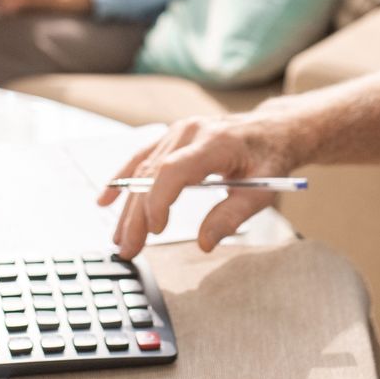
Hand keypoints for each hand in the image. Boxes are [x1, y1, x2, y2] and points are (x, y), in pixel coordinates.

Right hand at [99, 114, 298, 258]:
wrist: (273, 129)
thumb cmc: (269, 158)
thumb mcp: (263, 192)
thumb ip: (232, 217)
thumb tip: (204, 243)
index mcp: (214, 142)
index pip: (174, 169)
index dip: (159, 200)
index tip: (156, 231)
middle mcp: (190, 132)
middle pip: (152, 174)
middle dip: (137, 216)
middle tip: (129, 249)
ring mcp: (177, 132)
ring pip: (142, 170)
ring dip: (128, 206)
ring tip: (120, 239)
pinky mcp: (171, 137)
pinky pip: (141, 158)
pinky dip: (122, 179)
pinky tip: (106, 199)